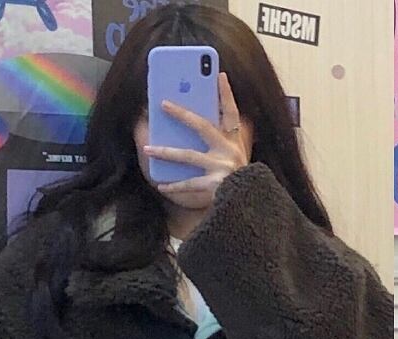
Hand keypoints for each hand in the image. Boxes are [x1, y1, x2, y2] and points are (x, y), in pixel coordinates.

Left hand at [142, 71, 248, 209]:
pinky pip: (189, 184)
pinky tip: (160, 184)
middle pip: (203, 127)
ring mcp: (221, 168)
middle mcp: (229, 151)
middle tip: (163, 103)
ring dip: (166, 152)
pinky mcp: (214, 186)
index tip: (220, 75)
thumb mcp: (237, 154)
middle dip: (182, 114)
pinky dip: (174, 186)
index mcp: (235, 141)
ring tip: (148, 149)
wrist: (249, 203)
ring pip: (188, 156)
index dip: (227, 94)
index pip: (232, 112)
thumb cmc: (241, 179)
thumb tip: (204, 117)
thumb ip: (225, 137)